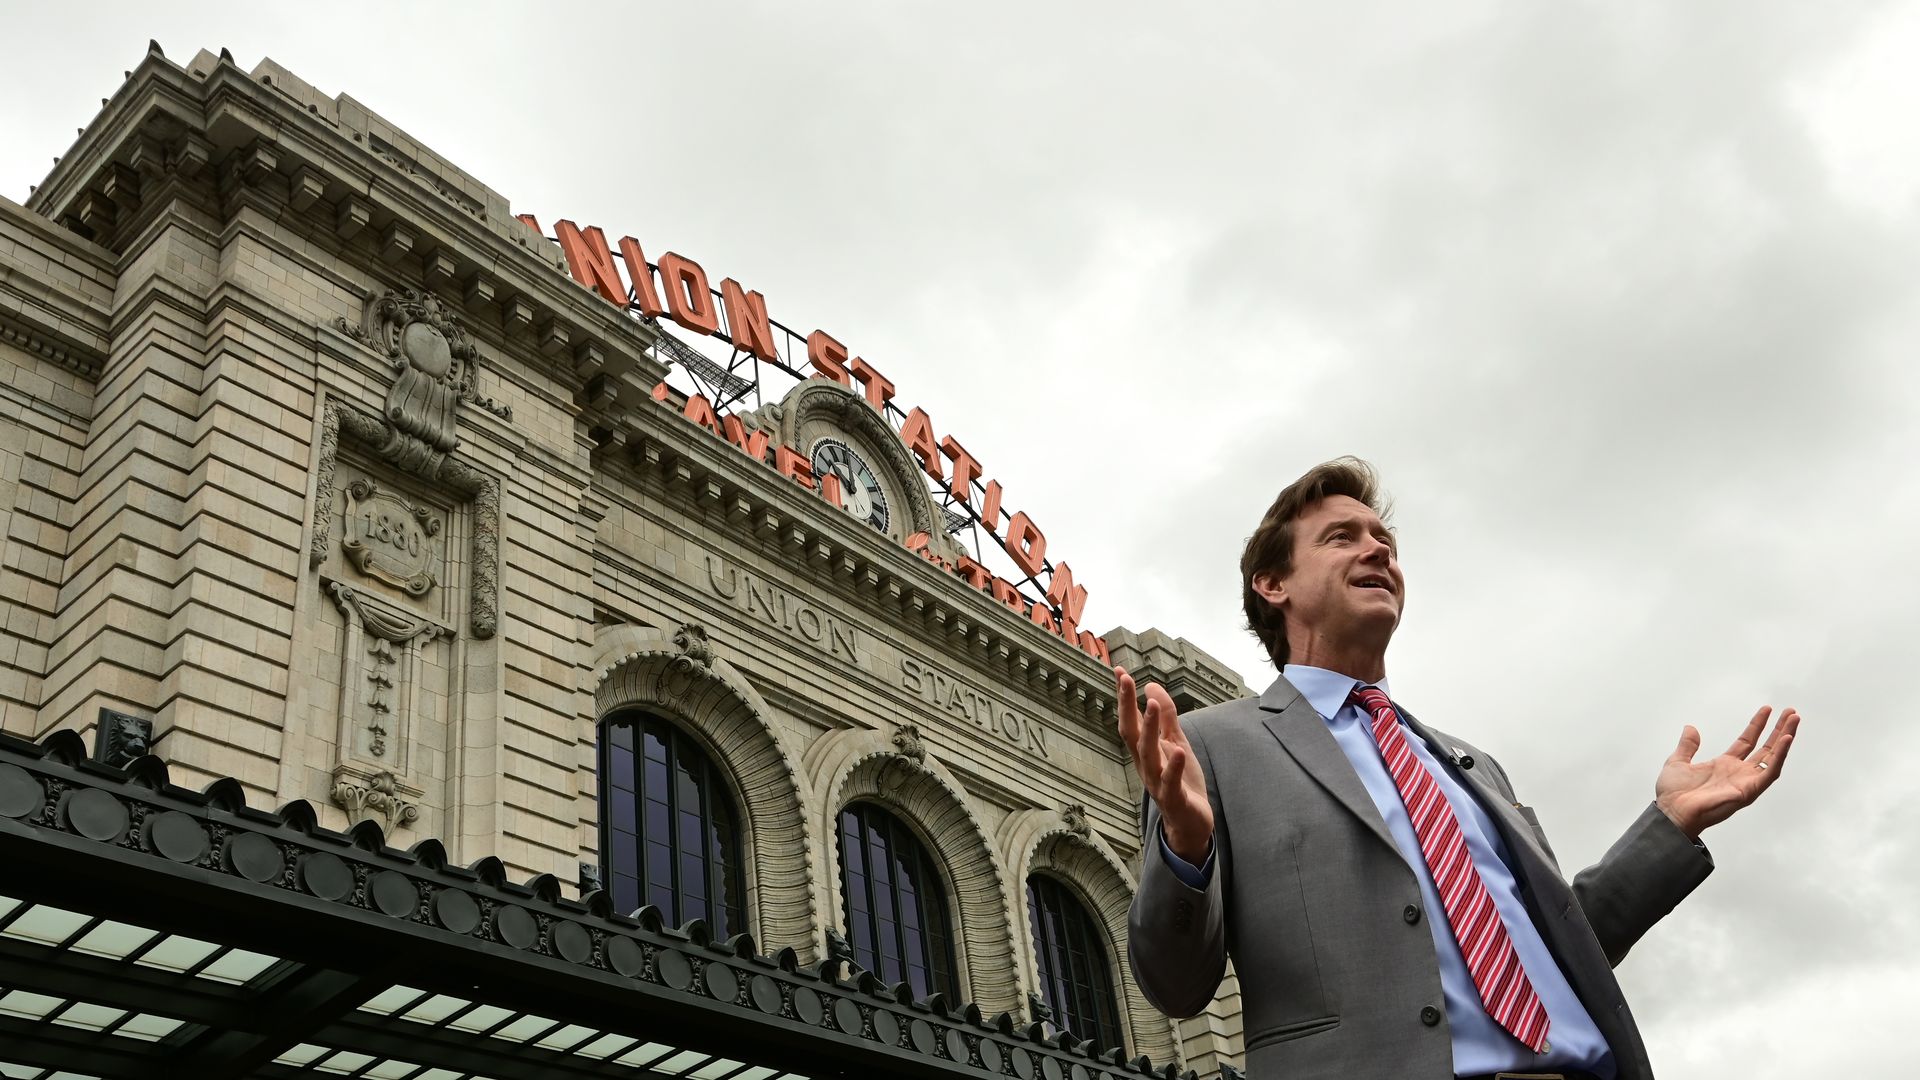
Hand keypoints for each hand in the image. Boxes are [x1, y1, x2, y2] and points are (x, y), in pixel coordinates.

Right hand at [1116, 667, 1213, 862]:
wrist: (1190, 822)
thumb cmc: (1181, 782)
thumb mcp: (1177, 743)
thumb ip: (1167, 717)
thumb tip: (1152, 685)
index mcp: (1145, 750)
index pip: (1130, 719)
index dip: (1124, 696)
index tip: (1118, 671)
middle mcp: (1145, 764)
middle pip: (1131, 733)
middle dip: (1127, 707)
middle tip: (1125, 680)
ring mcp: (1157, 782)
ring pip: (1149, 754)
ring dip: (1150, 730)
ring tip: (1153, 705)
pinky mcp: (1173, 798)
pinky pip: (1171, 782)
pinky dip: (1174, 767)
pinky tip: (1179, 751)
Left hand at [1655, 706, 1799, 837]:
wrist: (1672, 812)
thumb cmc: (1673, 793)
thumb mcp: (1678, 762)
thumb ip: (1687, 745)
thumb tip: (1690, 728)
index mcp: (1724, 765)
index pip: (1746, 741)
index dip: (1757, 725)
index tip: (1767, 709)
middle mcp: (1739, 773)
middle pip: (1765, 747)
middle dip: (1779, 730)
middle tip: (1791, 712)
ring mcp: (1746, 781)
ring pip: (1773, 757)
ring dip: (1785, 738)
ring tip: (1794, 720)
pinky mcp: (1750, 791)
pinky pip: (1770, 772)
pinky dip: (1780, 756)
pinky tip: (1786, 739)